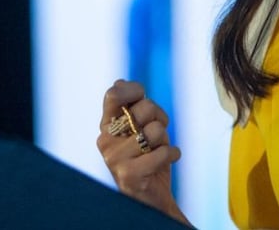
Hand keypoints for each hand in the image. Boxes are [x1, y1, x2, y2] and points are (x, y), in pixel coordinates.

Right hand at [96, 80, 187, 223]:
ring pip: (155, 131)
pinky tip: (167, 161)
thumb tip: (120, 82)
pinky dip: (173, 154)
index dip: (135, 90)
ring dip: (165, 140)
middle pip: (143, 108)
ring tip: (157, 150)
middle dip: (160, 118)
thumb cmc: (148, 154)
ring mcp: (114, 159)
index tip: (143, 97)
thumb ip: (133, 105)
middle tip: (156, 134)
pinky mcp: (128, 175)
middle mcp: (105, 139)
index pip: (114, 94)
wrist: (151, 195)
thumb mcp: (140, 125)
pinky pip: (162, 152)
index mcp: (107, 123)